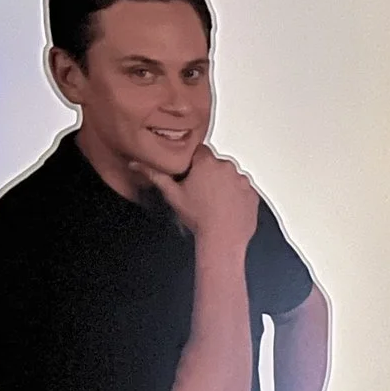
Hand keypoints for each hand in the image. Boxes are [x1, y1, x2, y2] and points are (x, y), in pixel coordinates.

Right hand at [142, 147, 258, 257]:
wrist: (222, 239)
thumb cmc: (199, 218)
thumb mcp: (172, 195)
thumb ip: (155, 175)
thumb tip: (137, 165)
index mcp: (207, 163)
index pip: (199, 150)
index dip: (194, 162)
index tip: (191, 172)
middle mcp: (227, 167)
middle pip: (215, 163)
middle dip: (208, 173)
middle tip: (200, 191)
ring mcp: (242, 180)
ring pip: (230, 176)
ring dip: (223, 184)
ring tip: (214, 202)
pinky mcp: (252, 194)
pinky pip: (243, 189)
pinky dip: (236, 195)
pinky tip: (226, 207)